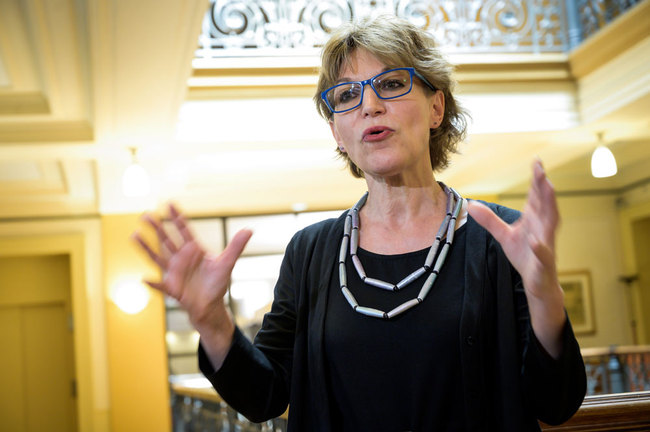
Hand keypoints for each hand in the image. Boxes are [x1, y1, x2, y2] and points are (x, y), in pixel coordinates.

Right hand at [131, 203, 251, 336]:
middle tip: (145, 214)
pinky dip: (153, 283)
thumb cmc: (217, 283)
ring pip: (158, 257)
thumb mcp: (227, 264)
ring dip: (146, 247)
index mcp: (194, 250)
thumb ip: (236, 246)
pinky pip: (160, 285)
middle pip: (166, 240)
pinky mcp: (172, 288)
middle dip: (156, 227)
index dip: (177, 218)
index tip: (169, 204)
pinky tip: (144, 279)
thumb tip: (249, 230)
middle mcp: (181, 258)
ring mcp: (174, 272)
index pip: (184, 230)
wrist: (210, 306)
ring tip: (135, 235)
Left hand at [467, 159, 564, 356]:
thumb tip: (472, 204)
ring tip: (549, 190)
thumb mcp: (504, 236)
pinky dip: (539, 247)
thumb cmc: (525, 256)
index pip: (536, 197)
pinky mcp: (543, 263)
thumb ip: (490, 220)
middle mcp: (543, 229)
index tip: (536, 161)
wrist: (537, 284)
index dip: (537, 179)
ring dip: (550, 207)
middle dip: (544, 187)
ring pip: (550, 224)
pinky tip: (535, 240)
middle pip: (545, 205)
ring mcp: (546, 245)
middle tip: (542, 170)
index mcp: (535, 220)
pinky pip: (543, 254)